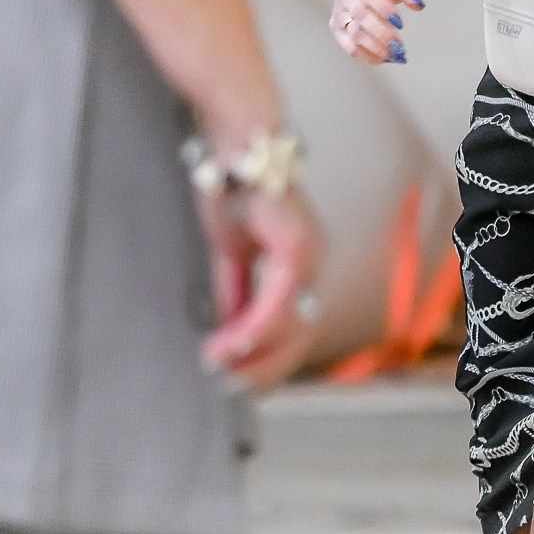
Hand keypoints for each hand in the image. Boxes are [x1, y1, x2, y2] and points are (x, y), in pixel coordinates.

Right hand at [199, 183, 323, 389]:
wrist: (234, 149)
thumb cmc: (234, 193)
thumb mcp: (230, 254)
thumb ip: (234, 293)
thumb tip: (232, 333)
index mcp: (300, 269)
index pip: (295, 330)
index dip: (269, 360)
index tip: (236, 379)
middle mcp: (313, 265)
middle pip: (301, 335)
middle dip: (266, 368)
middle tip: (230, 384)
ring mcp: (309, 255)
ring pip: (292, 323)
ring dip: (255, 352)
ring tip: (220, 363)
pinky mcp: (296, 246)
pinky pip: (278, 300)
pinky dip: (256, 326)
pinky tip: (232, 342)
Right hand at [331, 0, 422, 64]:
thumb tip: (417, 4)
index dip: (383, 8)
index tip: (399, 23)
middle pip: (361, 15)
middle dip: (382, 34)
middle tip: (399, 47)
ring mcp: (340, 12)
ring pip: (354, 33)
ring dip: (375, 48)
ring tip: (394, 55)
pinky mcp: (337, 28)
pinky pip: (348, 45)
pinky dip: (366, 55)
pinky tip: (382, 59)